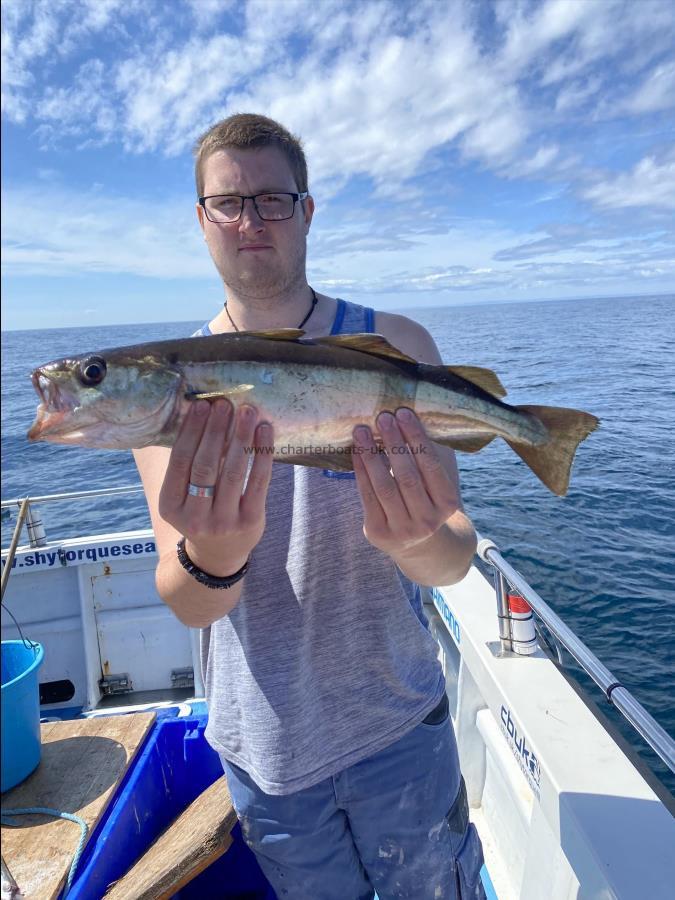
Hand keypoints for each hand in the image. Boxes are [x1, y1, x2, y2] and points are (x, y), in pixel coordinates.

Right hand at [158, 399, 273, 575]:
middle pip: (205, 466)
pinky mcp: (250, 521)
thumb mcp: (182, 497)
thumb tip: (201, 413)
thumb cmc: (200, 512)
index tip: (201, 405)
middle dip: (215, 431)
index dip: (191, 431)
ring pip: (233, 472)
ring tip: (247, 412)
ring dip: (241, 437)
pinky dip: (262, 454)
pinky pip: (258, 482)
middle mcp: (195, 517)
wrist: (219, 555)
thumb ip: (188, 464)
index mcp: (171, 506)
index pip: (180, 462)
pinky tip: (265, 432)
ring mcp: (224, 522)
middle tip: (224, 404)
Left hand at [352, 408, 460, 557]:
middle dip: (393, 442)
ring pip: (383, 486)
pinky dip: (360, 470)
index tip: (404, 413)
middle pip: (407, 475)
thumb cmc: (427, 500)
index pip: (430, 466)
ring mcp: (402, 530)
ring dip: (371, 454)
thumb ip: (430, 457)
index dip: (416, 438)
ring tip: (362, 430)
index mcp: (448, 504)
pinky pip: (367, 495)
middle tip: (382, 417)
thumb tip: (412, 417)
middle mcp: (427, 520)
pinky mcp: (378, 532)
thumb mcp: (438, 484)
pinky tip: (357, 451)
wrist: (420, 544)